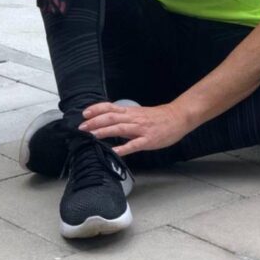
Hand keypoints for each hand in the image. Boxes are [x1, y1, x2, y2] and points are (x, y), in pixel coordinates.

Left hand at [77, 100, 191, 155]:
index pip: (110, 107)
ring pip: (120, 128)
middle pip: (111, 117)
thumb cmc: (159, 117)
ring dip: (105, 131)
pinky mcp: (148, 140)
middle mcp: (134, 118)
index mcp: (131, 112)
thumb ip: (125, 117)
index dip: (96, 109)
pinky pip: (134, 144)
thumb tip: (109, 122)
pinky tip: (114, 151)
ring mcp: (141, 129)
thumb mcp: (140, 113)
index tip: (84, 114)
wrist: (178, 118)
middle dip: (95, 122)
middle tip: (82, 127)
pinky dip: (123, 148)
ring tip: (92, 135)